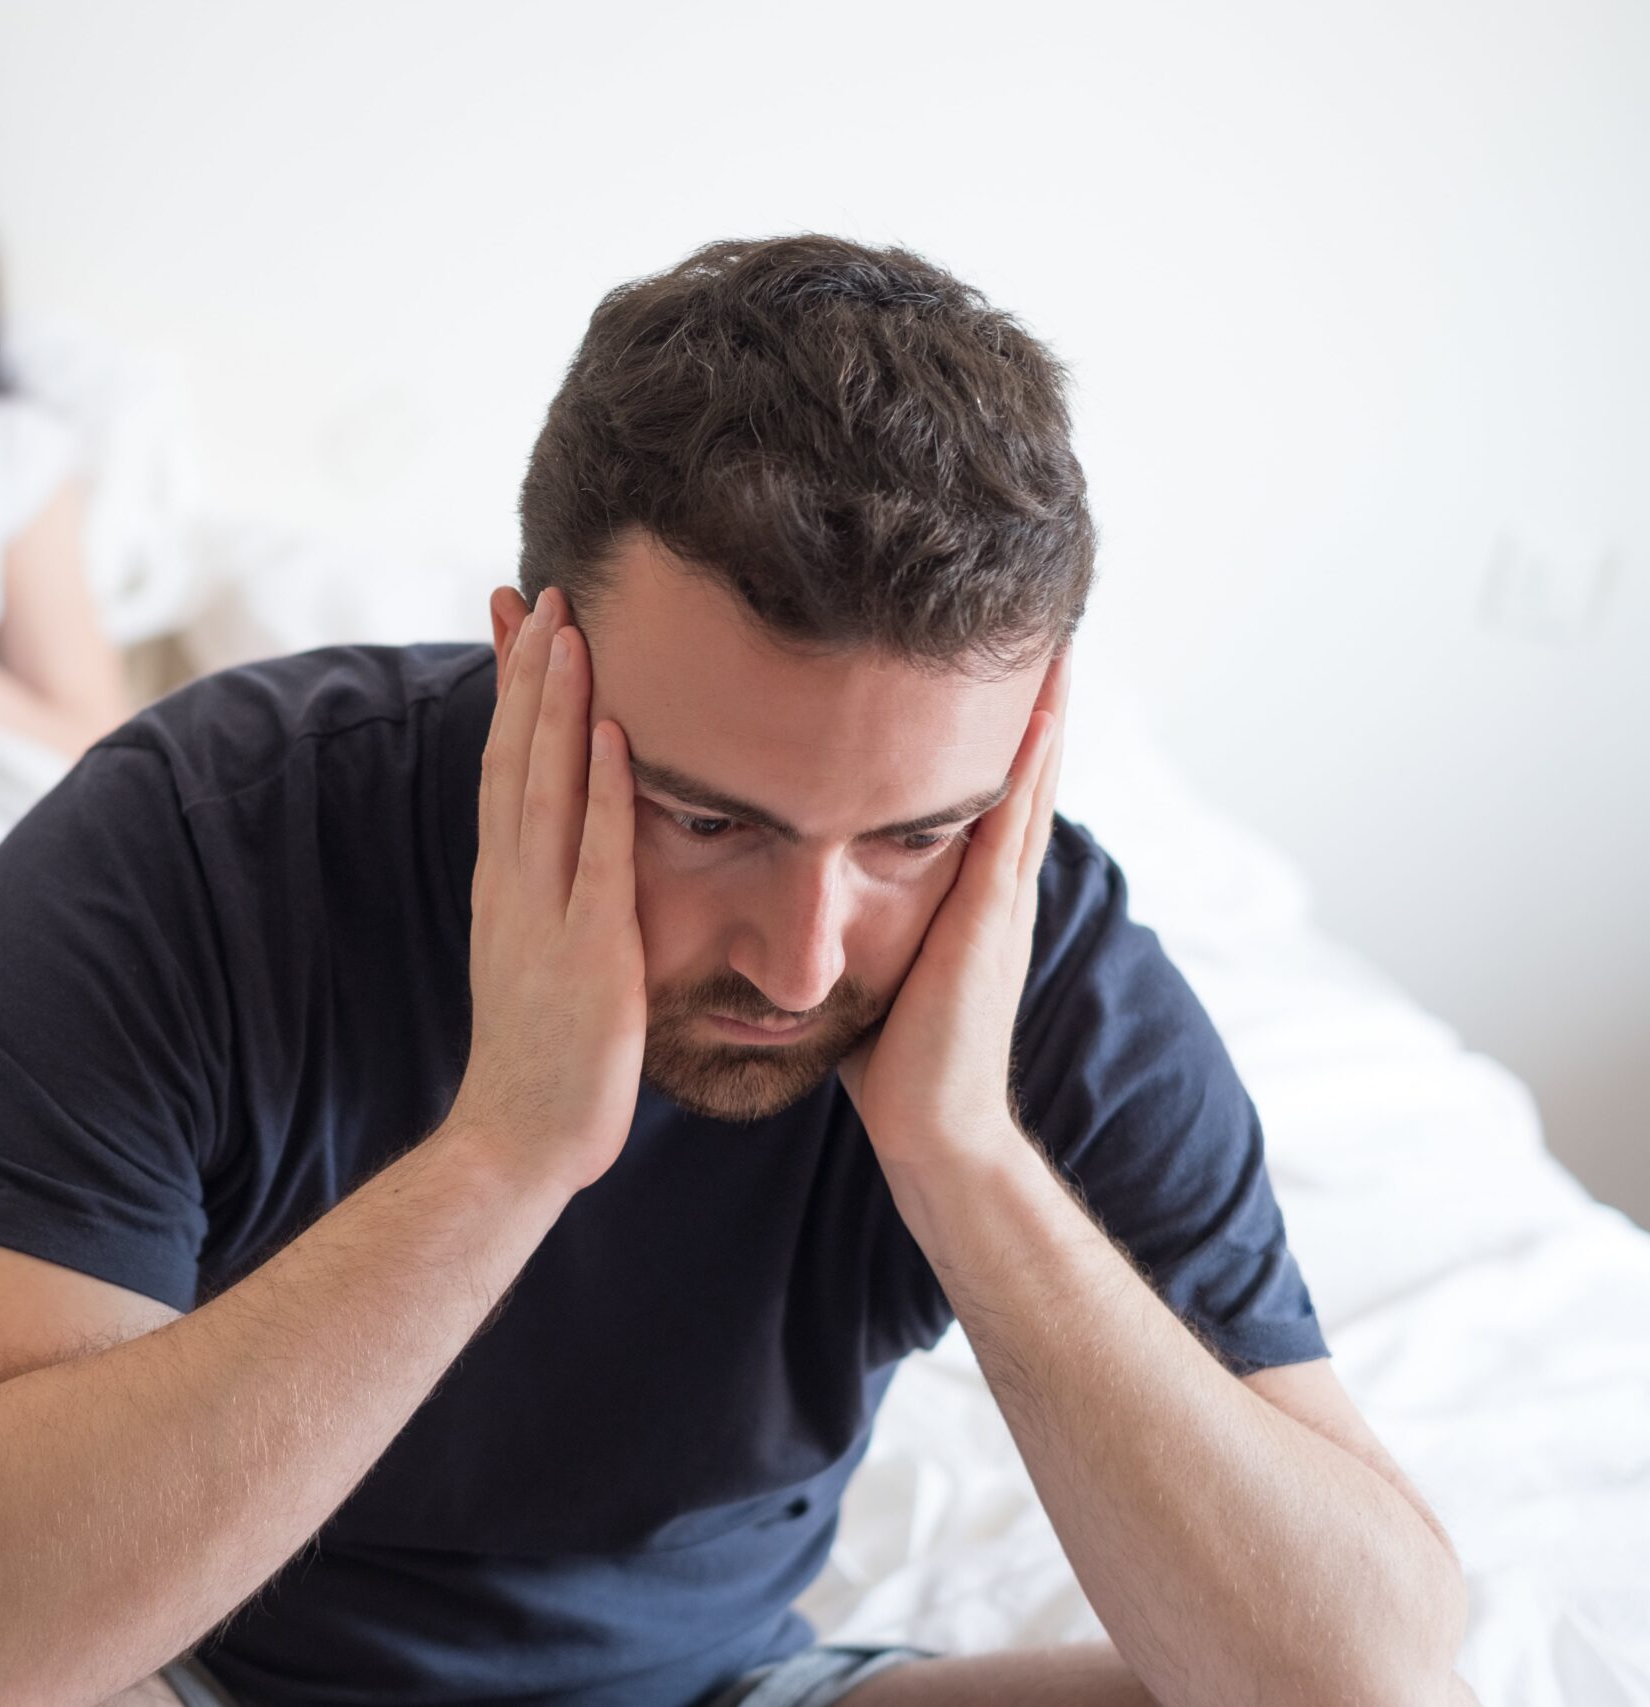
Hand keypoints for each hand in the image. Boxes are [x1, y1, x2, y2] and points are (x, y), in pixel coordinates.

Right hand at [447, 587, 646, 1199]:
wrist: (517, 1142)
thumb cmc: (543, 1063)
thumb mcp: (540, 962)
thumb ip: (553, 904)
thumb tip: (570, 857)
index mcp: (506, 885)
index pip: (502, 765)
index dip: (509, 691)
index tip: (517, 619)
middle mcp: (514, 885)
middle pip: (513, 755)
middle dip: (527, 670)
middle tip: (542, 589)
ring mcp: (544, 914)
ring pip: (543, 785)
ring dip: (555, 702)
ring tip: (569, 625)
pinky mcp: (587, 951)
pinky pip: (593, 853)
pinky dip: (598, 786)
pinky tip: (609, 728)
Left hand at [838, 650, 1070, 1166]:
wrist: (931, 1132)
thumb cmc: (890, 1058)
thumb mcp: (874, 959)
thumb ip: (857, 912)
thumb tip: (809, 873)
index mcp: (966, 891)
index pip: (983, 786)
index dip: (989, 721)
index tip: (984, 651)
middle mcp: (994, 885)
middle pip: (1020, 767)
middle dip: (1030, 696)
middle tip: (1038, 614)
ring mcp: (1001, 901)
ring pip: (1028, 782)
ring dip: (1043, 710)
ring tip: (1052, 635)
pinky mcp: (989, 922)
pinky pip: (1011, 826)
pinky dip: (1028, 768)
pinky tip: (1035, 713)